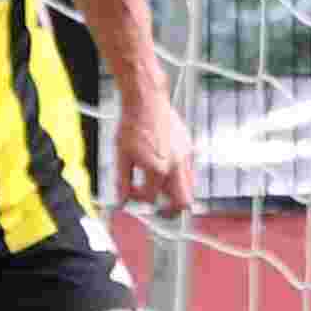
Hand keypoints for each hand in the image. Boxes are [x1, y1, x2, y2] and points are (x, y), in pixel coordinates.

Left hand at [110, 86, 196, 220]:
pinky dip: (179, 177)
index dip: (138, 199)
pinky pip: (189, 171)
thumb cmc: (132, 124)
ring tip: (160, 188)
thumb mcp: (121, 155)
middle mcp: (175, 164)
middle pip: (183, 202)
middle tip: (160, 210)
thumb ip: (122, 182)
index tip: (131, 193)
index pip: (151, 198)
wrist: (146, 100)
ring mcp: (185, 155)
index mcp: (157, 168)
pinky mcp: (189, 147)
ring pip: (189, 188)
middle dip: (171, 210)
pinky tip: (165, 169)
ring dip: (175, 193)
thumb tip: (122, 201)